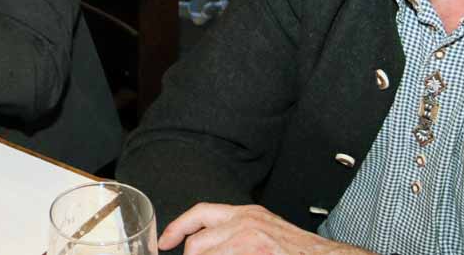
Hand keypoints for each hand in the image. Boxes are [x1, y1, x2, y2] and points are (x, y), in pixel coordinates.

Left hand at [160, 203, 371, 254]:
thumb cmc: (299, 251)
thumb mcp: (263, 232)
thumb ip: (235, 234)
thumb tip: (206, 246)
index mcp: (246, 214)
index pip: (200, 213)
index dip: (177, 228)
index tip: (165, 243)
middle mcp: (246, 222)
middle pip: (197, 243)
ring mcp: (252, 240)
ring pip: (205, 254)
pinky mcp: (259, 253)